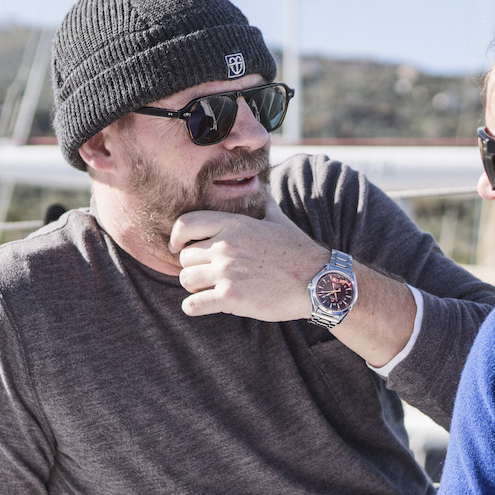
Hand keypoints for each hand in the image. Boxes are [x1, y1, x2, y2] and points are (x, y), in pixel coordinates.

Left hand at [172, 200, 327, 321]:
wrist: (317, 281)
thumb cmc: (298, 252)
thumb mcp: (278, 219)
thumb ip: (262, 203)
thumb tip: (261, 188)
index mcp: (233, 224)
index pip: (186, 224)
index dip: (176, 237)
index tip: (177, 247)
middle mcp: (226, 246)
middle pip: (185, 256)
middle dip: (193, 266)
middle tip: (206, 274)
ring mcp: (227, 272)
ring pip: (186, 280)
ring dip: (194, 286)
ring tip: (207, 289)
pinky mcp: (231, 297)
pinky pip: (193, 304)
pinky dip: (193, 306)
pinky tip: (201, 306)